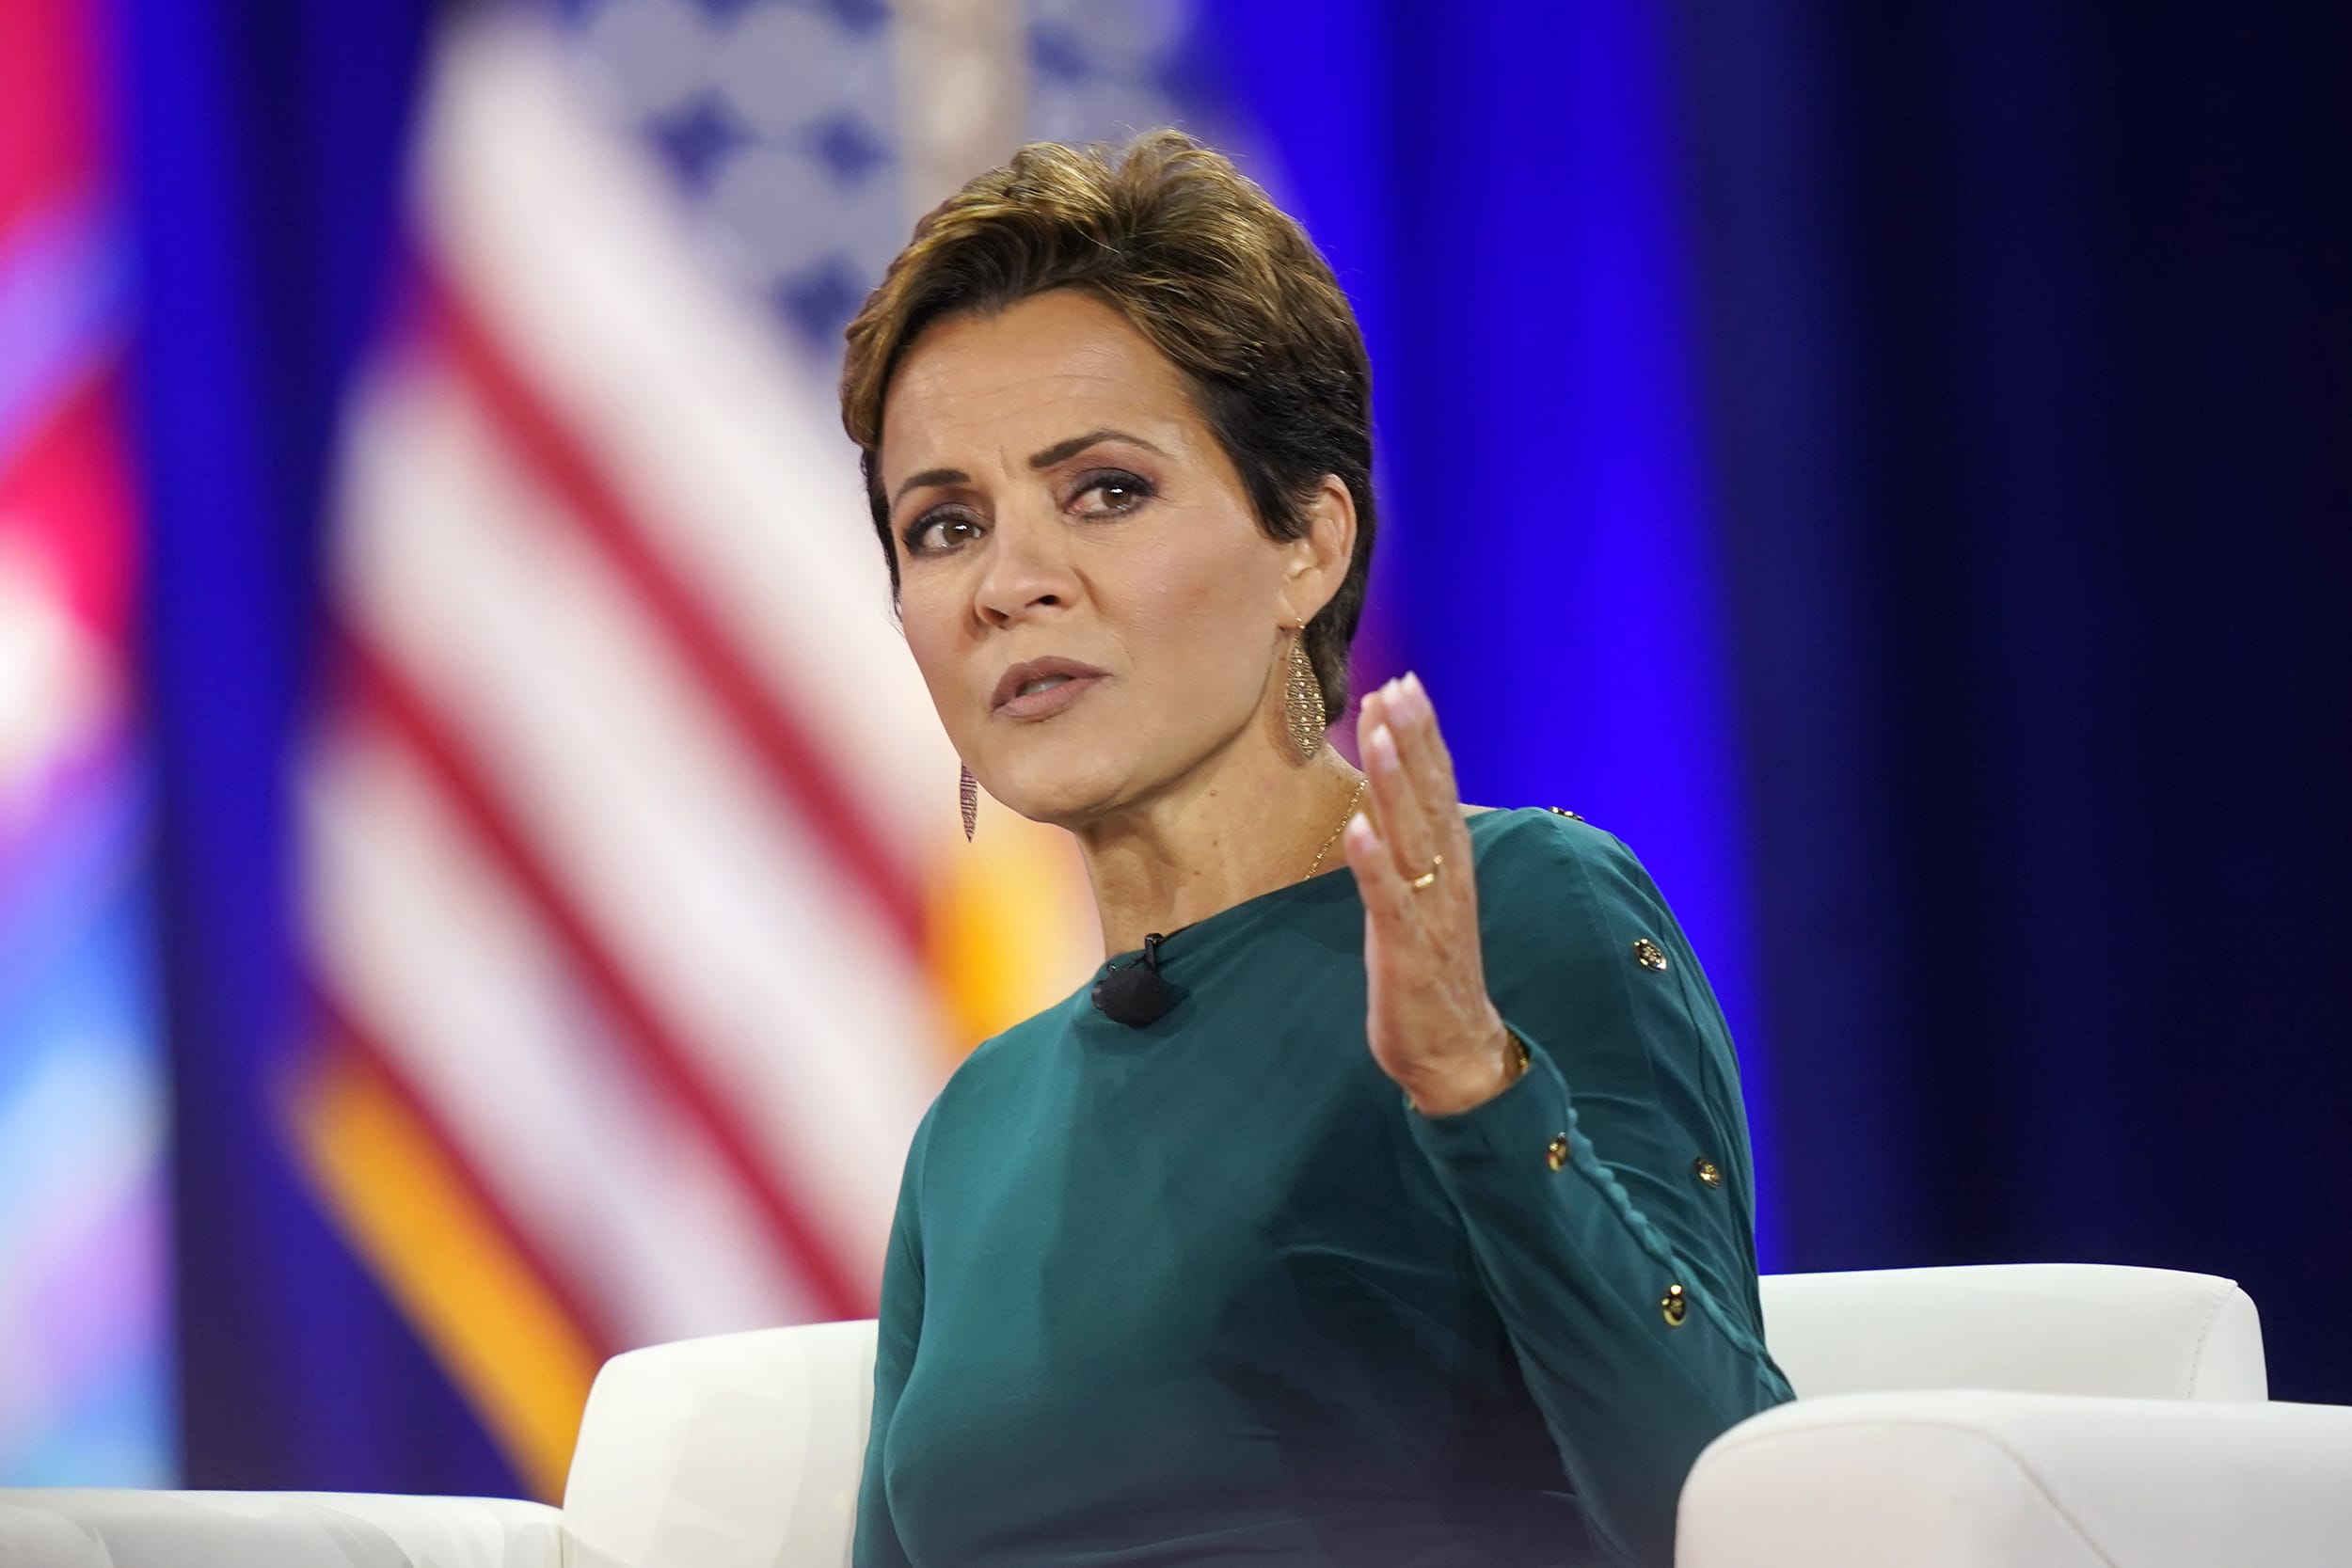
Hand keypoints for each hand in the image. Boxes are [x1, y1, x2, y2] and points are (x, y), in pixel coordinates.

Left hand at [1341, 671, 1518, 1116]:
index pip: (1438, 786)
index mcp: (1450, 864)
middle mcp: (1446, 878)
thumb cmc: (1433, 970)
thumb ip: (1415, 848)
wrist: (1455, 1052)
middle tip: (1396, 687)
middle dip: (1412, 740)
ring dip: (1395, 783)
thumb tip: (1390, 800)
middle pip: (1429, 798)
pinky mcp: (1405, 951)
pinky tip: (1357, 827)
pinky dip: (1373, 863)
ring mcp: (1428, 913)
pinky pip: (1388, 900)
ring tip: (1380, 733)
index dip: (1423, 735)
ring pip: (1412, 837)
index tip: (1406, 684)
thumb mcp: (1424, 898)